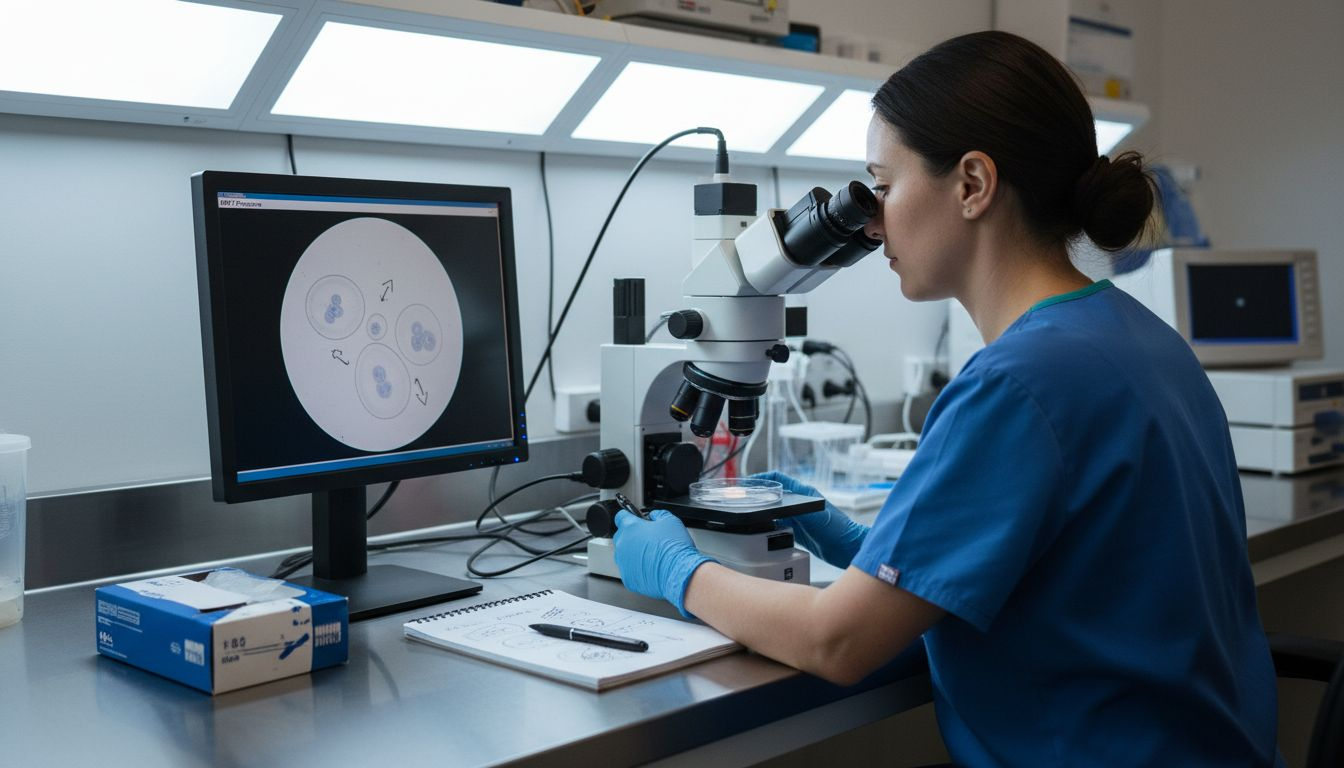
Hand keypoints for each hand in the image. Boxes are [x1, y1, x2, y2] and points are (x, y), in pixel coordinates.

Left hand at [613, 509, 714, 617]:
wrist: (679, 572)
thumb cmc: (674, 548)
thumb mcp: (670, 520)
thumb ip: (658, 514)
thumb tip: (654, 516)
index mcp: (630, 527)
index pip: (621, 516)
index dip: (630, 517)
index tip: (635, 520)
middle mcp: (622, 544)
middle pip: (622, 536)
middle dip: (633, 536)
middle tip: (649, 539)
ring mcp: (623, 563)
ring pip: (624, 555)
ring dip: (634, 553)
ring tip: (652, 555)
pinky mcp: (628, 578)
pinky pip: (629, 571)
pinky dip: (637, 569)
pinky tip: (651, 567)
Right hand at [753, 471, 869, 568]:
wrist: (848, 548)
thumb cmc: (837, 529)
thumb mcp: (814, 517)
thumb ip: (795, 510)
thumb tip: (774, 506)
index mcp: (803, 493)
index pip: (778, 478)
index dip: (762, 478)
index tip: (746, 483)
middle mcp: (800, 503)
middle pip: (774, 494)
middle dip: (758, 495)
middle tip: (742, 500)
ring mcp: (799, 517)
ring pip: (775, 510)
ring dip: (762, 511)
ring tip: (748, 514)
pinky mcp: (800, 531)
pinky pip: (779, 526)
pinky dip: (769, 527)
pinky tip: (762, 532)